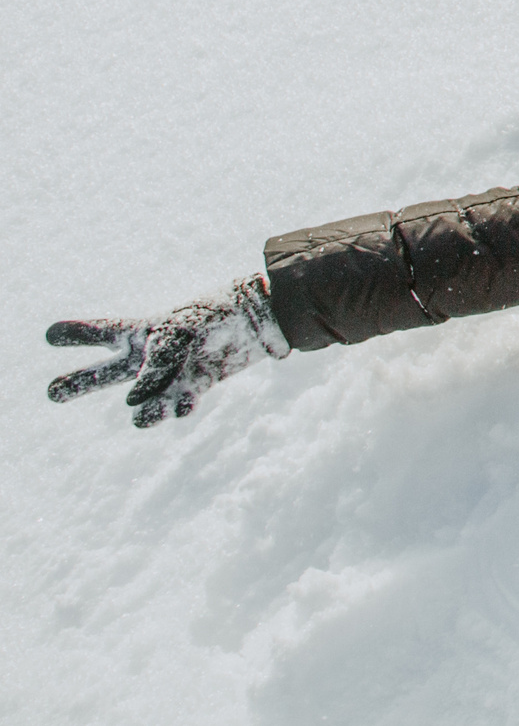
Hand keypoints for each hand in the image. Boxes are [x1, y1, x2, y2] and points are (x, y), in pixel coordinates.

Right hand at [47, 276, 290, 427]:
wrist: (262, 319)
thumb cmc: (219, 314)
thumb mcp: (179, 329)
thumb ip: (154, 363)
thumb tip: (133, 402)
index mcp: (142, 330)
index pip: (101, 332)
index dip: (76, 333)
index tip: (49, 334)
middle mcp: (149, 357)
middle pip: (104, 373)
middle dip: (78, 382)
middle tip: (52, 391)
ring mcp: (170, 375)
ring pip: (140, 405)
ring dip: (143, 410)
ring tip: (144, 411)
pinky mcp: (195, 387)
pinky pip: (176, 407)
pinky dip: (177, 409)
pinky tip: (184, 404)